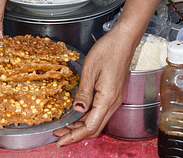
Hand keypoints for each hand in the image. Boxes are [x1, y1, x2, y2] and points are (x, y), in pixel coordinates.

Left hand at [54, 28, 133, 145]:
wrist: (124, 39)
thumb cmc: (108, 50)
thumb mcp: (90, 69)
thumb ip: (84, 92)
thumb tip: (77, 110)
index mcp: (107, 98)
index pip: (90, 126)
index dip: (74, 136)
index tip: (59, 141)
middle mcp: (113, 102)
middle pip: (95, 128)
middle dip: (76, 135)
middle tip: (58, 135)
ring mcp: (115, 98)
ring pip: (98, 121)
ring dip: (81, 127)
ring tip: (64, 127)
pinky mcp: (113, 94)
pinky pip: (100, 112)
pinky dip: (88, 118)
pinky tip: (77, 114)